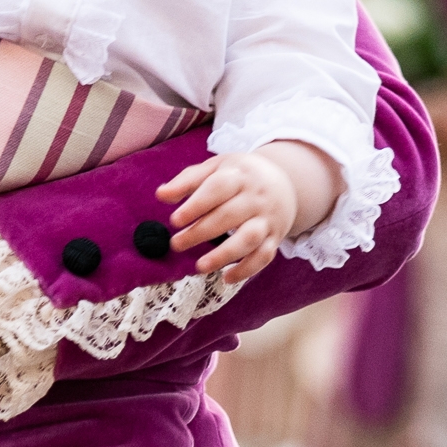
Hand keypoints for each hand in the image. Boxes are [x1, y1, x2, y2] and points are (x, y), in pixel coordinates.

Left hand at [156, 145, 328, 281]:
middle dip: (201, 232)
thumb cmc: (240, 176)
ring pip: (249, 238)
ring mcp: (268, 219)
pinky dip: (247, 270)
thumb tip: (160, 195)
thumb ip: (187, 181)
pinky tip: (226, 278)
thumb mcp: (216, 168)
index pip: (218, 189)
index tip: (175, 221)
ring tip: (200, 266)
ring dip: (224, 255)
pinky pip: (264, 256)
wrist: (285, 182)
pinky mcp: (275, 237)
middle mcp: (256, 197)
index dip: (196, 205)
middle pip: (229, 216)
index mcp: (239, 175)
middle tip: (176, 244)